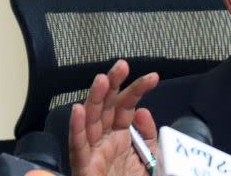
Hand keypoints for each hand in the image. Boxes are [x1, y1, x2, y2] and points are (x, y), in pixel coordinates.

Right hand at [68, 60, 159, 175]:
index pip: (126, 106)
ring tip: (102, 79)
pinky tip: (78, 109)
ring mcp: (94, 154)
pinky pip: (78, 147)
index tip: (153, 77)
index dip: (137, 90)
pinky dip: (77, 128)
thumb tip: (142, 110)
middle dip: (113, 85)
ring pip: (91, 121)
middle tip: (121, 65)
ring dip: (95, 99)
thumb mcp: (152, 158)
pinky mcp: (84, 168)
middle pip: (106, 107)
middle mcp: (105, 142)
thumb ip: (148, 134)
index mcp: (121, 137)